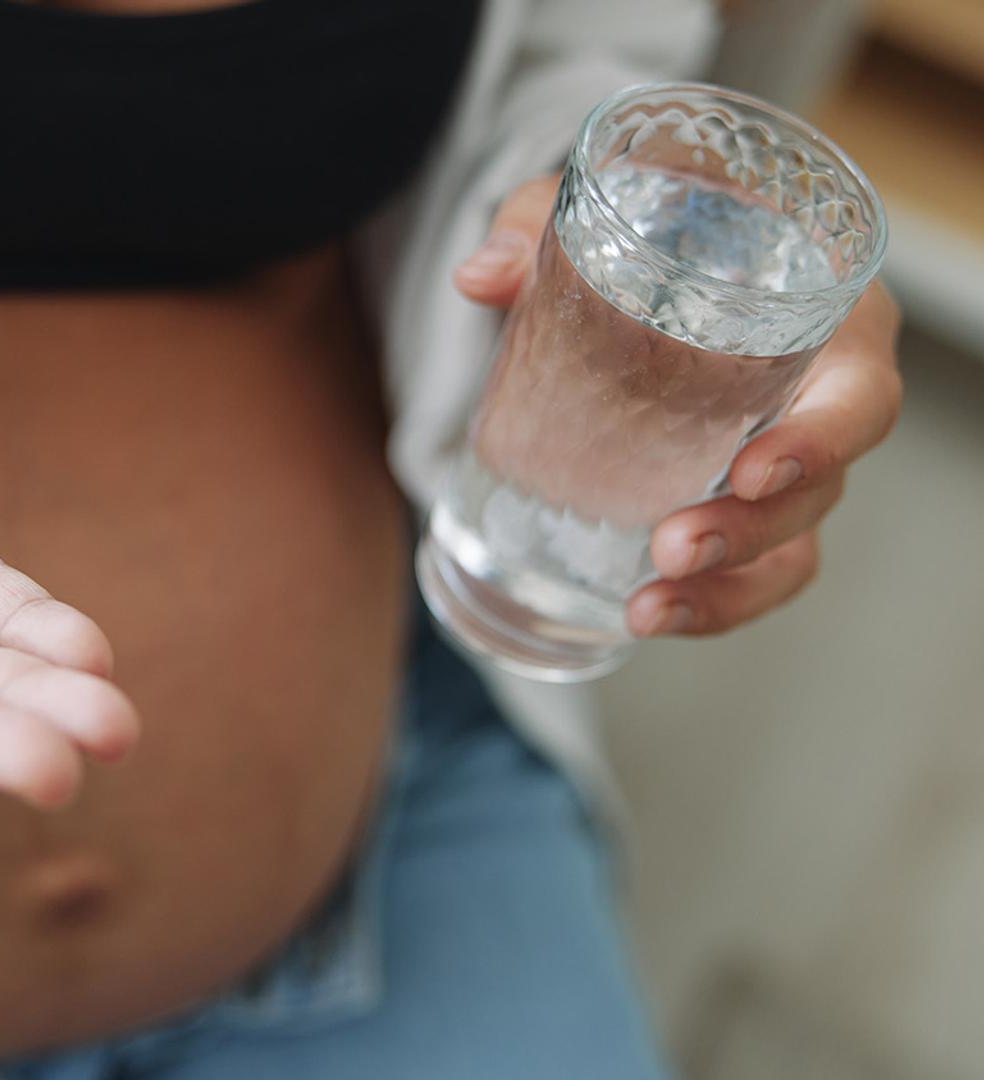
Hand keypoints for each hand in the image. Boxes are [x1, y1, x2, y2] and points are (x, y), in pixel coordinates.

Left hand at [455, 175, 903, 638]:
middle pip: (822, 488)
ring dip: (728, 588)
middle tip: (674, 547)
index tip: (754, 469)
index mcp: (820, 321)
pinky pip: (744, 574)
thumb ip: (538, 232)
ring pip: (787, 547)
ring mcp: (779, 465)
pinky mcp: (732, 507)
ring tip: (650, 606)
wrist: (626, 265)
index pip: (859, 393)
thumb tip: (479, 276)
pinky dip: (703, 606)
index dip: (822, 440)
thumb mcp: (591, 215)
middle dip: (753, 530)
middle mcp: (816, 402)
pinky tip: (645, 615)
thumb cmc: (643, 228)